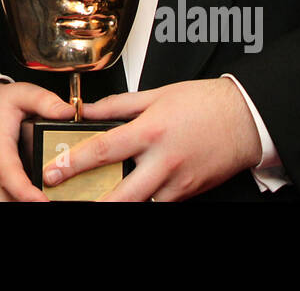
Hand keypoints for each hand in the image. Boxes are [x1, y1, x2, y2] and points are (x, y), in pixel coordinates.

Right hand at [0, 81, 74, 200]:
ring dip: (25, 204)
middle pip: (5, 200)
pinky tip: (38, 197)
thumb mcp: (21, 93)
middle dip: (29, 203)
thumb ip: (45, 101)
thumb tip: (67, 113)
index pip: (9, 177)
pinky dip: (19, 202)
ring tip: (50, 197)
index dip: (27, 194)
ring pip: (2, 204)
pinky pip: (2, 203)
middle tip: (55, 199)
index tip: (45, 201)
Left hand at [42, 78, 262, 200]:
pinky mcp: (188, 193)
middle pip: (122, 193)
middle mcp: (163, 161)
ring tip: (96, 200)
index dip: (75, 162)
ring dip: (118, 204)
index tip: (54, 171)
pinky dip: (144, 200)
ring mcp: (177, 182)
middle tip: (69, 201)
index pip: (104, 150)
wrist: (245, 119)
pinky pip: (160, 202)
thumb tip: (88, 111)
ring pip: (142, 204)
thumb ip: (118, 106)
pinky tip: (131, 194)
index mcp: (151, 131)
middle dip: (93, 202)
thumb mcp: (156, 95)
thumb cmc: (204, 103)